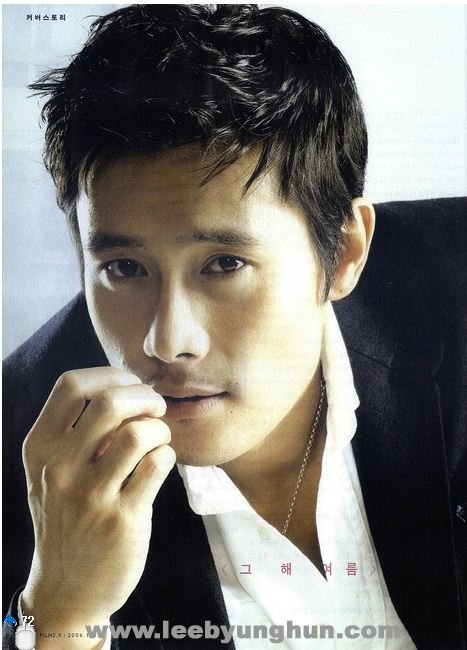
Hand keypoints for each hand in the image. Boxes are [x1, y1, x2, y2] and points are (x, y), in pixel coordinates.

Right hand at [21, 367, 174, 643]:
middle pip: (111, 401)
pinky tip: (159, 465)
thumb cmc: (66, 518)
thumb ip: (73, 431)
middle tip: (155, 409)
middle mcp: (60, 467)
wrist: (67, 589)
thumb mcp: (50, 471)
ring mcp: (90, 494)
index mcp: (40, 448)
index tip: (129, 387)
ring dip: (159, 428)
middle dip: (145, 396)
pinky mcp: (122, 518)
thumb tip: (121, 386)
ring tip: (158, 440)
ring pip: (139, 432)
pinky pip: (158, 464)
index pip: (72, 385)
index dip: (110, 375)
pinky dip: (167, 456)